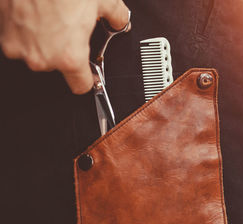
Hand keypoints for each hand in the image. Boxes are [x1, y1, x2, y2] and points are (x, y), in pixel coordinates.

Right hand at [0, 0, 129, 93]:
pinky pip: (19, 39)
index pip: (80, 86)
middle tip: (69, 28)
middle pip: (58, 65)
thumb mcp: (103, 1)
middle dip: (65, 49)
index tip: (88, 74)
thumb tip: (119, 21)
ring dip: (44, 40)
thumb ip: (116, 17)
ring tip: (51, 16)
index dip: (87, 79)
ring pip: (37, 52)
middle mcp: (42, 58)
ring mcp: (20, 48)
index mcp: (69, 57)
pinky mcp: (3, 35)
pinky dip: (26, 29)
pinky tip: (35, 14)